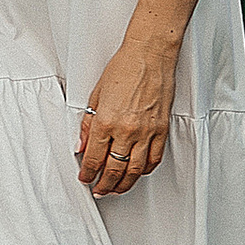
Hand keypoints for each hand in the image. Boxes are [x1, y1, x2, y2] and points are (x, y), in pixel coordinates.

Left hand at [76, 39, 177, 197]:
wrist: (150, 55)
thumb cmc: (124, 68)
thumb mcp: (96, 95)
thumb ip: (88, 125)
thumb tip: (82, 146)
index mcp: (106, 121)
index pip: (94, 157)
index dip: (87, 173)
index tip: (84, 178)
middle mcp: (127, 130)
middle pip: (114, 169)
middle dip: (103, 184)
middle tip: (98, 190)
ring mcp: (147, 132)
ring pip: (134, 170)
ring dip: (123, 184)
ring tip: (116, 189)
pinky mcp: (162, 130)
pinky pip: (154, 159)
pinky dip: (145, 171)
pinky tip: (138, 174)